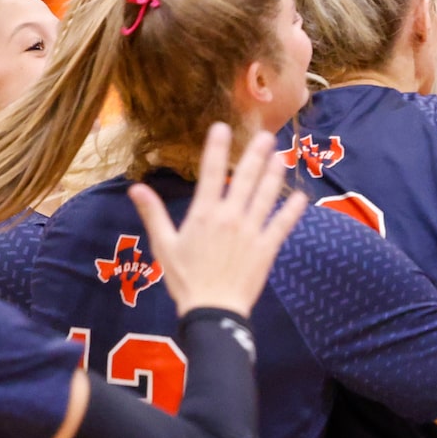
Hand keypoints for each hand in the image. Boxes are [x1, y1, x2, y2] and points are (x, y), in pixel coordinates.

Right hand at [128, 125, 311, 317]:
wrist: (212, 310)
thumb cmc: (184, 279)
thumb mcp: (164, 245)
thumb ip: (153, 214)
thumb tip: (136, 188)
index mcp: (204, 214)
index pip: (210, 173)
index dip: (217, 148)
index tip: (222, 127)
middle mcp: (230, 217)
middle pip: (245, 178)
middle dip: (256, 154)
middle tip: (266, 134)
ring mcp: (251, 231)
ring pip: (266, 196)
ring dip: (275, 175)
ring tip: (282, 156)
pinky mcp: (267, 248)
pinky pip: (282, 224)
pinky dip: (292, 210)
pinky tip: (301, 197)